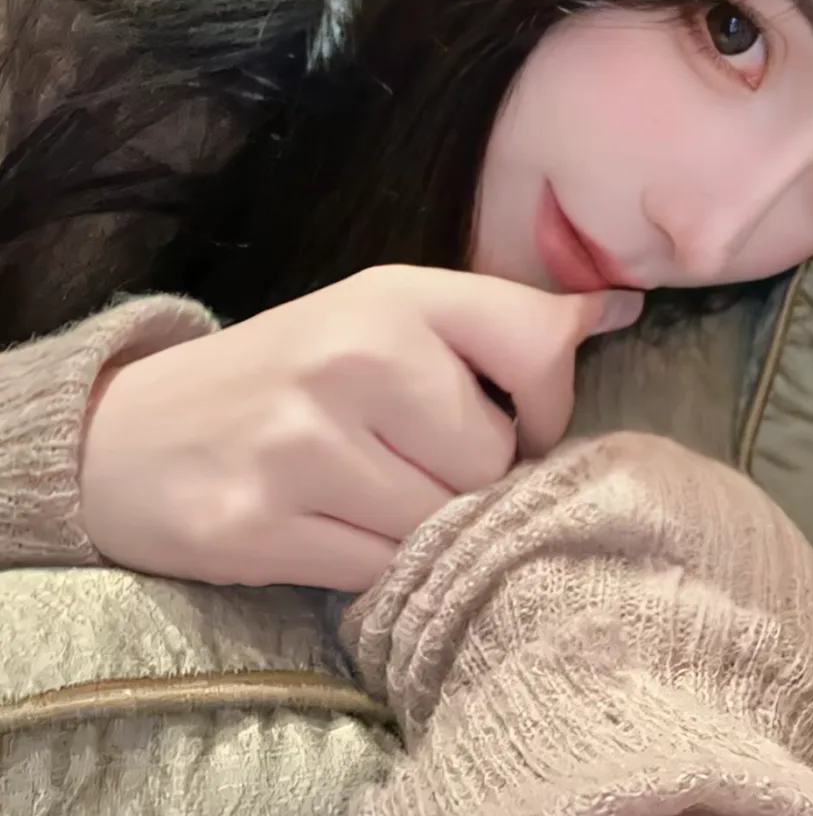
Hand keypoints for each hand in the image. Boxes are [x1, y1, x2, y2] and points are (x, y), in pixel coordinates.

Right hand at [80, 266, 642, 590]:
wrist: (131, 432)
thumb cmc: (288, 371)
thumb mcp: (385, 315)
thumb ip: (500, 318)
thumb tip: (623, 310)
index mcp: (392, 297)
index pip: (540, 343)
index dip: (550, 403)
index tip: (520, 420)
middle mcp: (351, 359)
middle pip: (495, 458)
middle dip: (470, 475)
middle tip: (411, 459)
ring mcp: (302, 445)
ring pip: (443, 523)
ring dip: (421, 524)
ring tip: (368, 492)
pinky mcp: (259, 527)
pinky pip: (382, 572)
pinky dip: (376, 563)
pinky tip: (334, 525)